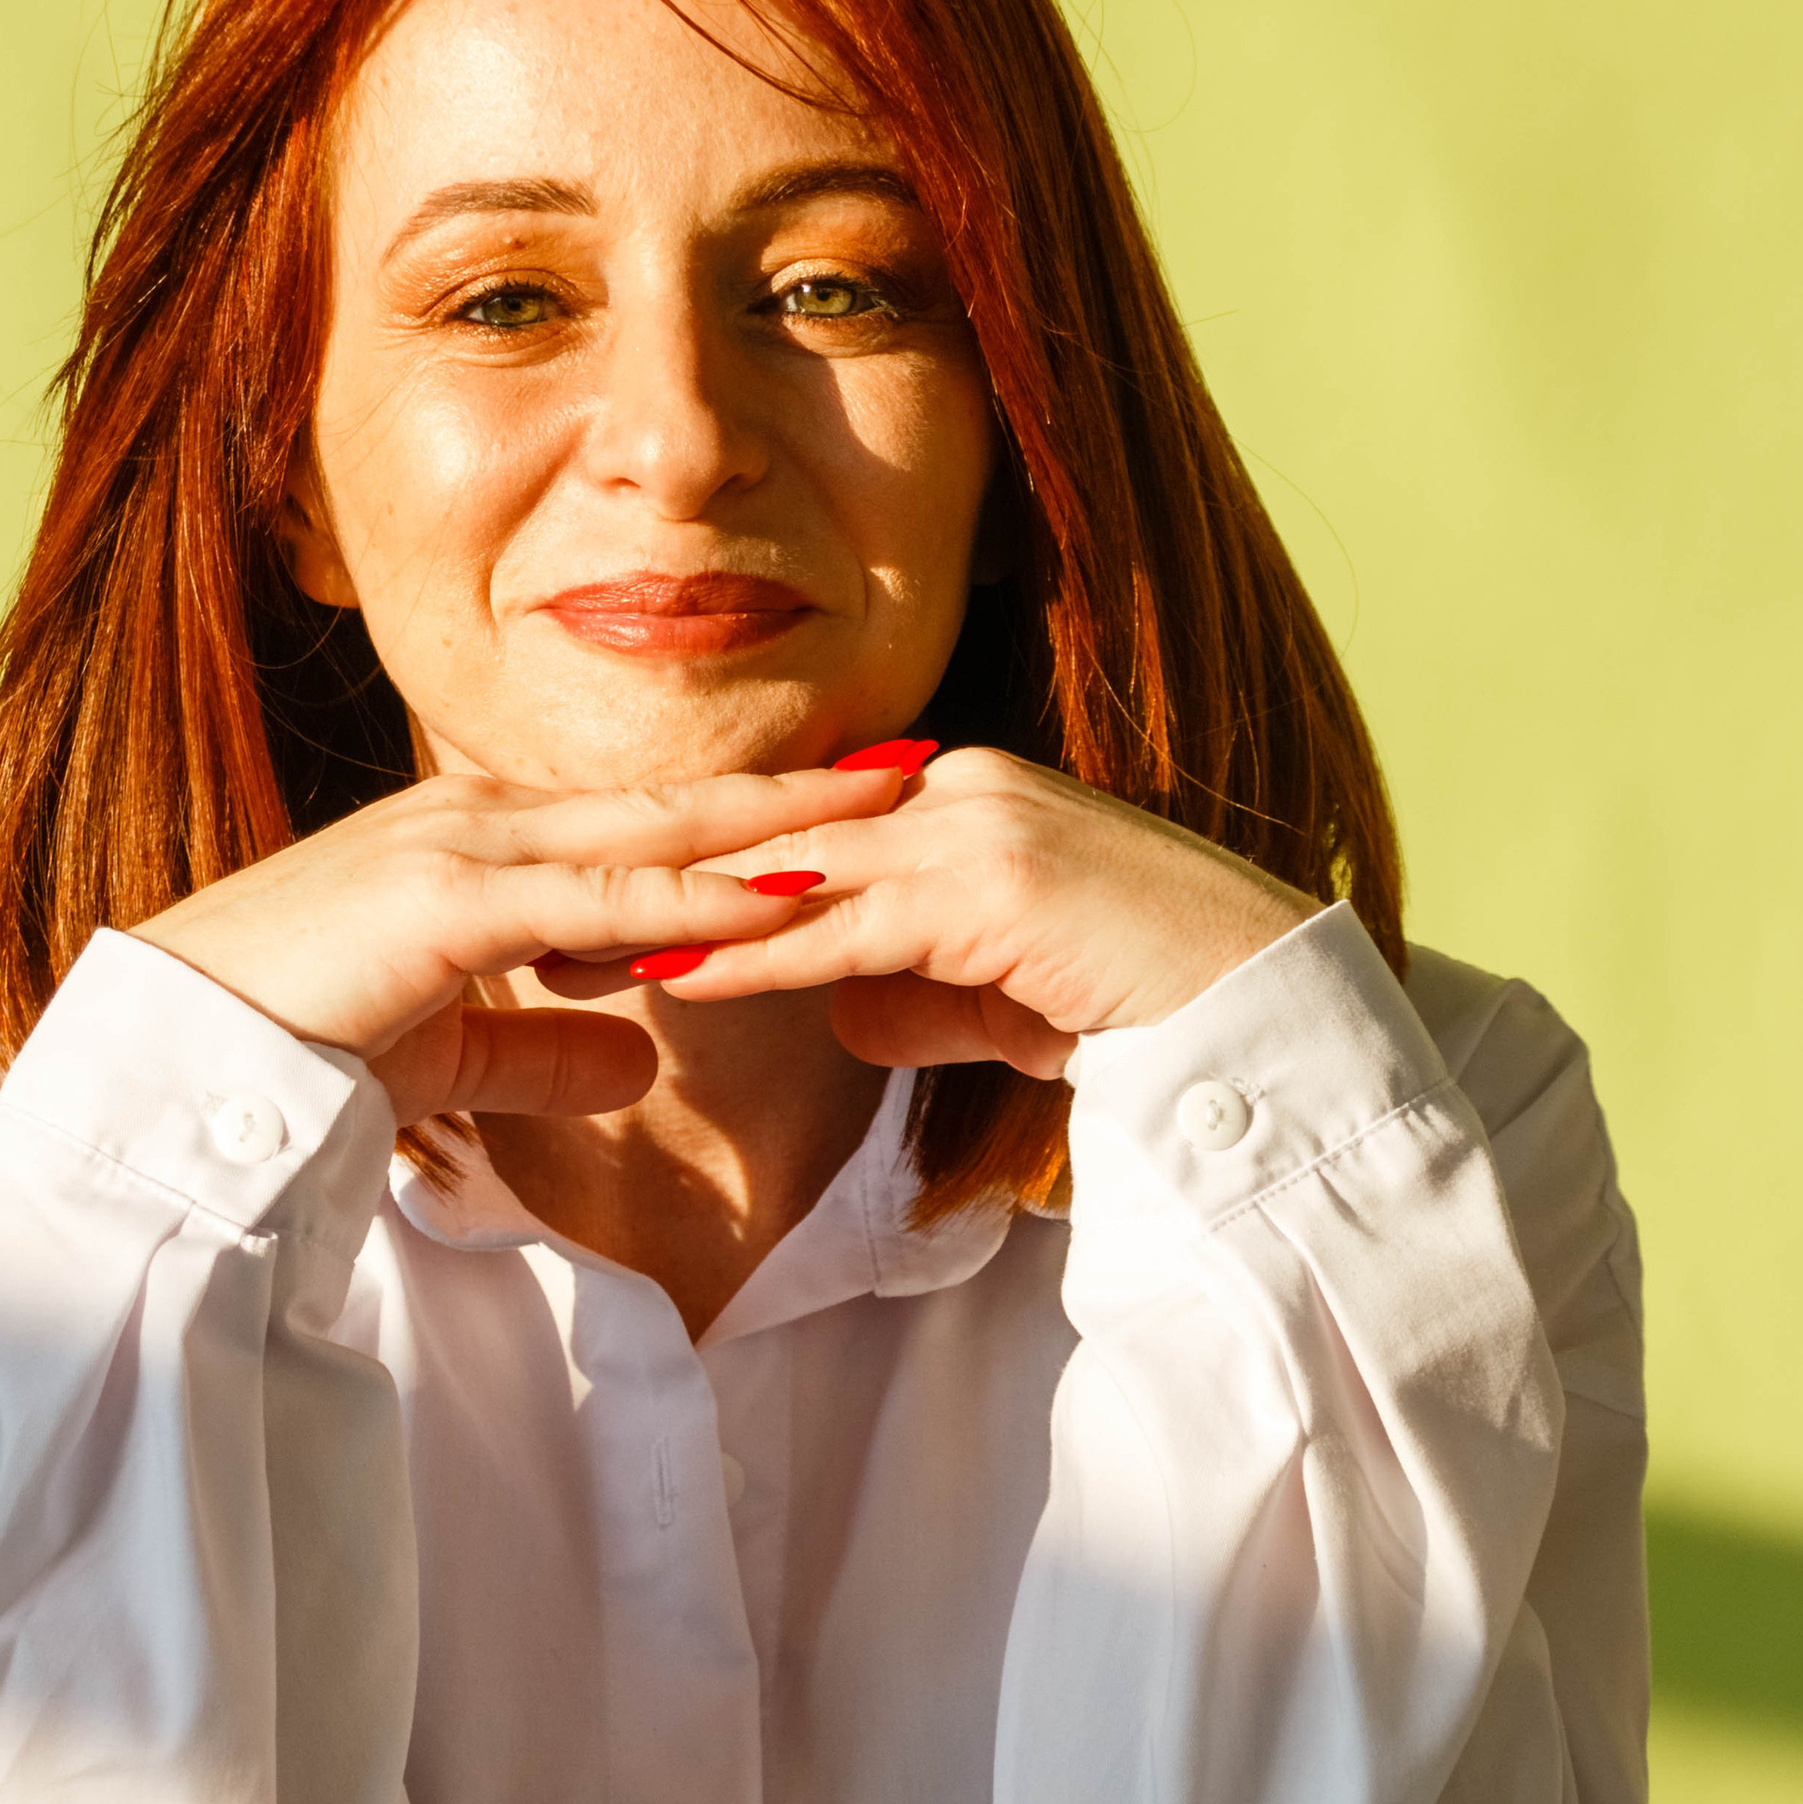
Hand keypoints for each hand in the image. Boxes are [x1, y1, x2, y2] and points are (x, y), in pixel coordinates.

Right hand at [134, 762, 901, 1122]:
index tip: (850, 803)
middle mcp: (482, 822)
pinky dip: (696, 897)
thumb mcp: (452, 1050)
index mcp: (482, 846)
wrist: (180, 1061)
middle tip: (911, 761)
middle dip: (796, 784)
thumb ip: (543, 1049)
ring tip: (885, 807)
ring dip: (775, 821)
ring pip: (652, 832)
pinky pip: (603, 898)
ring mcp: (465, 851)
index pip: (643, 819)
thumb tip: (636, 1064)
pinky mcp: (450, 903)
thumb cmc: (298, 1048)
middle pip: (672, 798)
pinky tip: (778, 899)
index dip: (751, 810)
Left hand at [540, 749, 1316, 1073]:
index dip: (692, 867)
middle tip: (538, 913)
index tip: (595, 900)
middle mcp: (954, 788)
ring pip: (794, 872)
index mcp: (956, 797)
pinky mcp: (991, 886)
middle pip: (770, 834)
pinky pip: (847, 925)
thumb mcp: (1014, 994)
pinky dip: (758, 952)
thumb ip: (929, 990)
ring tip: (568, 948)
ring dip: (677, 912)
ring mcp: (975, 826)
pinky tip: (679, 975)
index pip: (796, 831)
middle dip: (653, 875)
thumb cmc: (1153, 1004)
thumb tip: (851, 1015)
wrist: (1264, 1008)